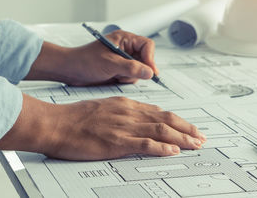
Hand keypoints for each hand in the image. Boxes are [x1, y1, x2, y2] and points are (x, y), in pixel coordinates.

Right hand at [0, 95, 206, 160]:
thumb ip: (124, 112)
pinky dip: (161, 148)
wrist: (56, 123)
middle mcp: (130, 113)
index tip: (189, 127)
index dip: (177, 121)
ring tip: (195, 144)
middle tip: (200, 137)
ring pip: (160, 131)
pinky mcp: (116, 141)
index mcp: (127, 105)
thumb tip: (140, 118)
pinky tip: (173, 152)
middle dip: (186, 129)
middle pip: (166, 120)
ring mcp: (124, 127)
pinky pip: (144, 144)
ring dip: (181, 138)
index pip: (159, 112)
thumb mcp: (104, 107)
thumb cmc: (75, 117)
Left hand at [25, 29, 157, 85]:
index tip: (150, 71)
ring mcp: (124, 59)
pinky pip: (133, 76)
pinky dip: (126, 80)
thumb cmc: (84, 61)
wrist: (70, 71)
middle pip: (146, 59)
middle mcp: (126, 48)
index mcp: (124, 39)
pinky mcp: (121, 69)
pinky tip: (114, 78)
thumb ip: (131, 68)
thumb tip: (150, 72)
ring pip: (141, 69)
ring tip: (116, 75)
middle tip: (127, 74)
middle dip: (139, 69)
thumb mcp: (110, 64)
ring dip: (131, 76)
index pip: (147, 46)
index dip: (150, 58)